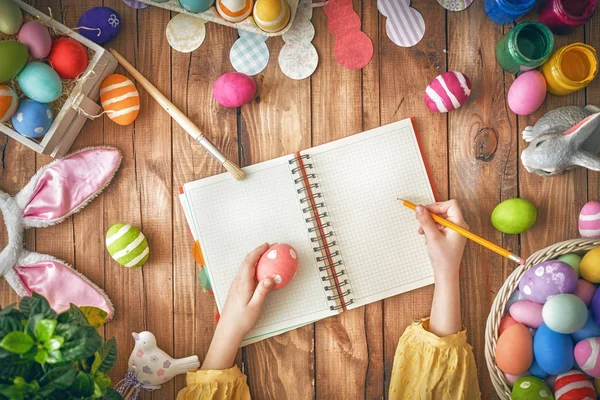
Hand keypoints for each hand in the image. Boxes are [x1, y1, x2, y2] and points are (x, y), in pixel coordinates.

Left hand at [202, 243, 273, 369]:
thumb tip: (271, 278)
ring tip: (267, 257)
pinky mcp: (236, 289)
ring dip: (255, 259)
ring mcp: (236, 285)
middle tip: (271, 248)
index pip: (249, 261)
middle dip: (258, 252)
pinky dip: (253, 267)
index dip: (258, 251)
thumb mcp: (255, 307)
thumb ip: (262, 291)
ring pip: (245, 267)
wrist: (228, 330)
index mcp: (242, 283)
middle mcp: (237, 281)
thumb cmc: (242, 320)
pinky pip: (245, 273)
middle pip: (247, 261)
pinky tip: (260, 271)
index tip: (268, 245)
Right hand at [415, 200, 466, 336]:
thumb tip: (419, 208)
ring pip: (440, 218)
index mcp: (459, 224)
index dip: (437, 206)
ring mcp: (454, 230)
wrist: (445, 273)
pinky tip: (426, 236)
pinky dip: (431, 228)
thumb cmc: (443, 258)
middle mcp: (458, 225)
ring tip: (422, 231)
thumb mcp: (432, 237)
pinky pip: (439, 225)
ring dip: (429, 222)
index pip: (451, 205)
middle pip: (444, 210)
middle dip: (431, 214)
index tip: (426, 211)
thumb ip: (425, 220)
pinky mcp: (449, 235)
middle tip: (420, 219)